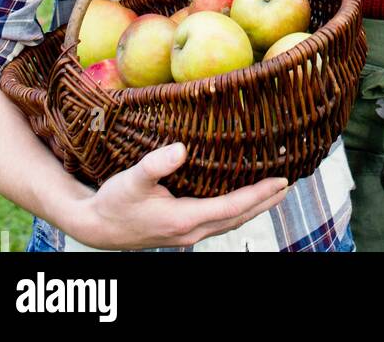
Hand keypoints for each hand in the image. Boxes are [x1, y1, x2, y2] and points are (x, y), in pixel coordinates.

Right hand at [66, 143, 290, 249]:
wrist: (94, 227)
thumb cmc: (113, 202)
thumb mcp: (130, 181)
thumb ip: (155, 165)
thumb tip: (182, 148)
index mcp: (183, 219)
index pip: (231, 207)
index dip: (258, 195)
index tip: (281, 181)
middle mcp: (190, 231)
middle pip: (237, 217)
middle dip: (264, 202)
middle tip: (289, 184)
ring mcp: (186, 234)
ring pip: (229, 221)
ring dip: (253, 207)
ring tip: (273, 191)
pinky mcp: (181, 230)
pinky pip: (218, 220)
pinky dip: (235, 209)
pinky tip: (239, 199)